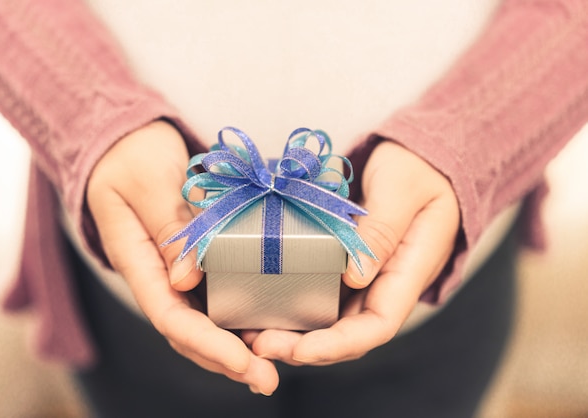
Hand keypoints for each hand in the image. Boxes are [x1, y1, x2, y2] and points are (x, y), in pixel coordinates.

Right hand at [86, 121, 277, 394]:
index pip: (170, 317)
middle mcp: (157, 275)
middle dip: (228, 360)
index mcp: (136, 261)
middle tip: (268, 379)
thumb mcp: (149, 184)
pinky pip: (217, 293)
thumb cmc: (131, 156)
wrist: (127, 142)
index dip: (207, 344)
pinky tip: (269, 325)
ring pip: (205, 319)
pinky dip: (241, 314)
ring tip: (274, 365)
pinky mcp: (196, 257)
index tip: (244, 362)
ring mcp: (176, 270)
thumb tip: (185, 281)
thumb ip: (169, 229)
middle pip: (189, 331)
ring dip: (237, 345)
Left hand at [244, 140, 459, 364]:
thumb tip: (354, 278)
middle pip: (348, 333)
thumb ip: (382, 231)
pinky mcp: (348, 265)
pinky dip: (294, 305)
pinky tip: (264, 304)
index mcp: (409, 272)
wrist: (419, 159)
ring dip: (294, 332)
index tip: (299, 350)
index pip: (378, 326)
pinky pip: (322, 294)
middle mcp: (387, 285)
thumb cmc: (417, 169)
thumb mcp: (402, 190)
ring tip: (252, 332)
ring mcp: (367, 278)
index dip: (339, 345)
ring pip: (331, 319)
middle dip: (304, 347)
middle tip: (259, 343)